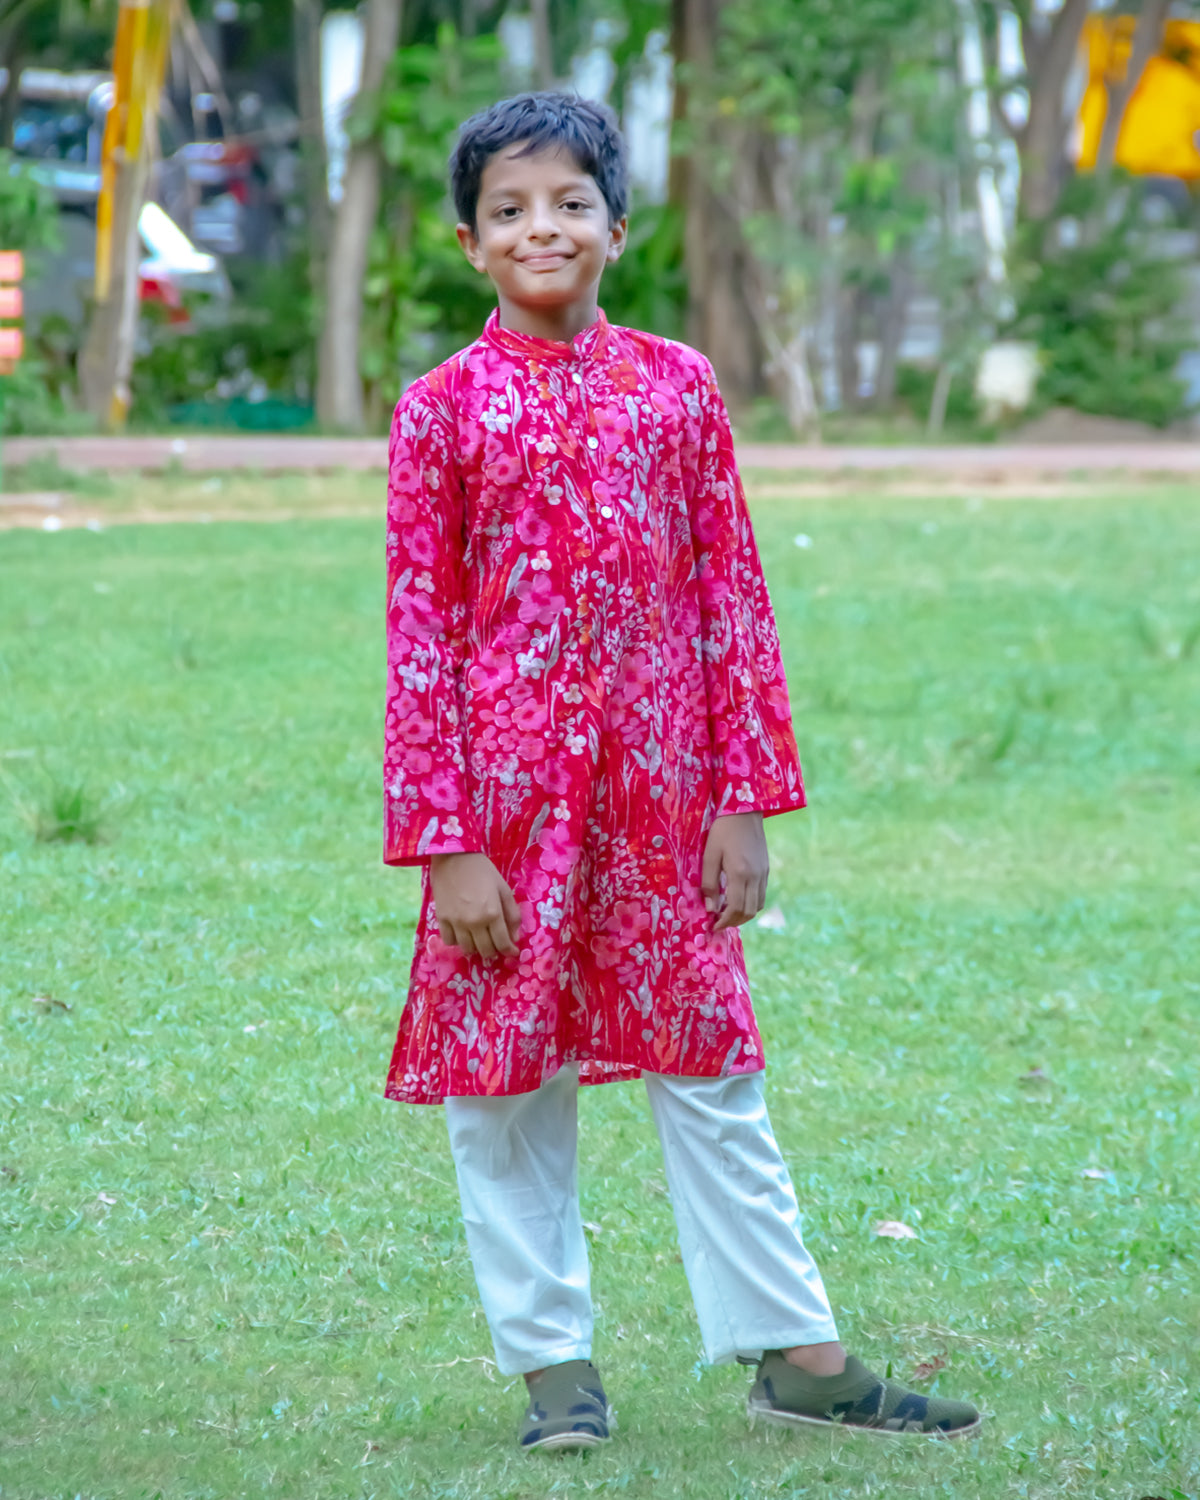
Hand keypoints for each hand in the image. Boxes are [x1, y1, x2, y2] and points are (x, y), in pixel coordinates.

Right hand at [429, 852, 521, 959]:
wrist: (453, 857)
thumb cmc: (482, 870)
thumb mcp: (503, 889)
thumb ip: (512, 914)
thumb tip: (514, 937)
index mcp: (493, 913)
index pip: (503, 943)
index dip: (509, 950)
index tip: (512, 951)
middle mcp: (474, 922)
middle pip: (485, 950)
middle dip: (494, 951)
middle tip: (496, 945)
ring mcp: (456, 922)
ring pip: (467, 949)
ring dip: (476, 948)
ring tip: (479, 939)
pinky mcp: (442, 919)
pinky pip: (449, 941)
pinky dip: (457, 941)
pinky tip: (462, 933)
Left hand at [700, 812, 768, 932]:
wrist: (745, 812)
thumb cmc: (722, 831)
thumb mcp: (709, 855)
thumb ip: (709, 883)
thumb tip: (710, 908)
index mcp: (740, 873)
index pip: (736, 908)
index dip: (725, 921)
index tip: (713, 926)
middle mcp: (755, 877)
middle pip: (749, 911)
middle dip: (734, 922)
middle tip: (719, 923)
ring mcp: (763, 874)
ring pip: (758, 906)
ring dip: (744, 915)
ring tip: (728, 914)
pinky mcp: (766, 870)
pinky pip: (761, 895)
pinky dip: (751, 904)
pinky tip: (738, 900)